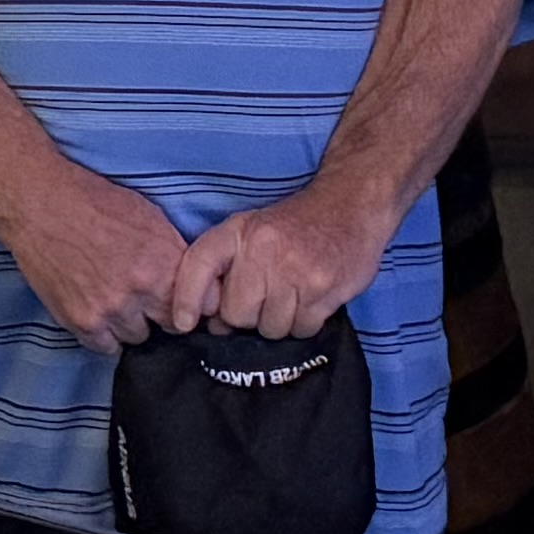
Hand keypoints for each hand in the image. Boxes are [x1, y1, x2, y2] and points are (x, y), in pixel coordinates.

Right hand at [0, 161, 197, 351]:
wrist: (42, 204)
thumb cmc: (96, 202)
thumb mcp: (149, 216)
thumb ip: (172, 253)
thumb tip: (192, 281)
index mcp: (163, 262)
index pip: (194, 307)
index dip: (184, 302)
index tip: (174, 299)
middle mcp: (140, 290)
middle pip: (167, 326)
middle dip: (157, 312)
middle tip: (142, 297)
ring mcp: (110, 310)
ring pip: (136, 337)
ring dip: (128, 322)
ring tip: (113, 298)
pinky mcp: (81, 322)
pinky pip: (105, 347)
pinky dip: (103, 333)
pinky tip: (96, 309)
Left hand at [163, 174, 398, 338]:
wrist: (350, 203)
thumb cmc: (293, 225)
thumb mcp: (250, 231)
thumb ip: (224, 270)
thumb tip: (210, 323)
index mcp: (238, 232)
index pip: (199, 265)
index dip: (186, 299)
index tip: (183, 324)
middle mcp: (263, 249)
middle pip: (237, 314)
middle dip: (249, 316)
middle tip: (266, 297)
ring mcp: (295, 270)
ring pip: (271, 329)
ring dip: (279, 322)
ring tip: (291, 296)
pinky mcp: (324, 288)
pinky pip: (302, 330)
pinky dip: (305, 323)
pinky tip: (310, 299)